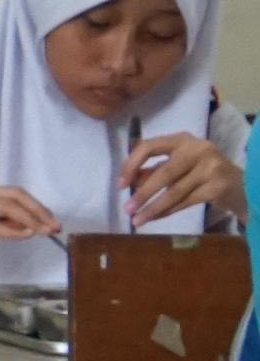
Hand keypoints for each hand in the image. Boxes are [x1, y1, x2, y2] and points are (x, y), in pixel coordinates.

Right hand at [0, 185, 58, 279]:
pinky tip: (24, 235)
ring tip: (43, 232)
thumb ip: (1, 227)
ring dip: (29, 219)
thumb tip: (27, 227)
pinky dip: (10, 230)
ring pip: (6, 205)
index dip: (37, 207)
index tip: (52, 223)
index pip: (15, 194)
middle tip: (54, 227)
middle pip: (15, 195)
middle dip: (39, 210)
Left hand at [126, 132, 244, 225]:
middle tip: (127, 209)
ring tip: (137, 220)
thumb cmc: (200, 172)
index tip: (121, 185)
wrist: (239, 184)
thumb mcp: (176, 166)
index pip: (149, 147)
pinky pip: (186, 201)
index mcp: (181, 140)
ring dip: (153, 208)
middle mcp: (197, 149)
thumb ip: (153, 171)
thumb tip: (129, 181)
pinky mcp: (218, 186)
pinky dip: (168, 211)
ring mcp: (211, 167)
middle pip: (164, 173)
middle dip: (143, 193)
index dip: (132, 165)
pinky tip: (155, 218)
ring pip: (175, 191)